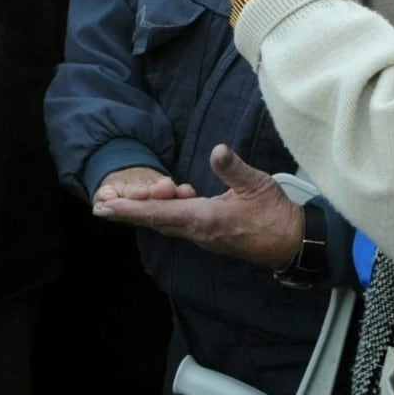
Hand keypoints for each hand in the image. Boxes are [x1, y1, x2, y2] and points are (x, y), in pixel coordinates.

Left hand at [92, 145, 305, 270]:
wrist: (293, 244)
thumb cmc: (276, 215)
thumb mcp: (257, 185)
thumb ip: (233, 169)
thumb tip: (217, 150)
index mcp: (206, 220)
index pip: (160, 213)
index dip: (131, 209)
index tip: (107, 207)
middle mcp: (198, 232)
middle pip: (154, 220)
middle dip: (127, 211)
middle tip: (101, 203)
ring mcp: (203, 236)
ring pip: (164, 222)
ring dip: (142, 211)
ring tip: (119, 200)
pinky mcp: (209, 235)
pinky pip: (177, 223)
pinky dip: (162, 212)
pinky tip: (162, 197)